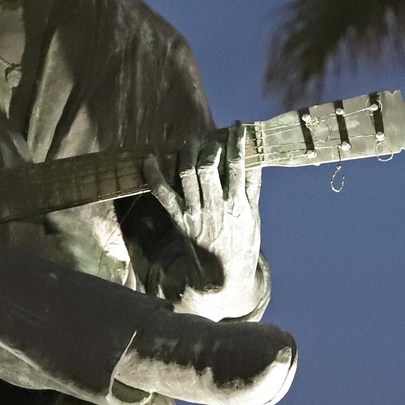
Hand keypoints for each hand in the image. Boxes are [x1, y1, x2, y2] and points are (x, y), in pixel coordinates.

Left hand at [142, 124, 262, 319]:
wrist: (222, 278)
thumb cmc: (242, 246)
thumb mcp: (253, 217)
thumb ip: (253, 188)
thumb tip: (255, 159)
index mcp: (239, 204)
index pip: (239, 164)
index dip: (237, 142)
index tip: (238, 126)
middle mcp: (217, 206)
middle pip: (209, 166)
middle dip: (208, 147)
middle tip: (208, 138)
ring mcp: (196, 213)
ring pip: (187, 174)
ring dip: (186, 153)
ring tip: (189, 141)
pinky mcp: (180, 221)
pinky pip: (163, 194)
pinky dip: (154, 175)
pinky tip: (150, 159)